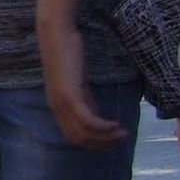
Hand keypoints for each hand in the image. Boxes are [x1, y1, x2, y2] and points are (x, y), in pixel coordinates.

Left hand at [39, 22, 129, 150]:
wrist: (57, 35)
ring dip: (106, 138)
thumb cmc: (68, 55)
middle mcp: (56, 108)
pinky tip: (115, 125)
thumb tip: (99, 118)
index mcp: (57, 107)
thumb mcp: (79, 84)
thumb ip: (86, 101)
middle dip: (102, 144)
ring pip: (84, 133)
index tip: (113, 142)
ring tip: (124, 134)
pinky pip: (87, 120)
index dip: (94, 144)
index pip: (74, 137)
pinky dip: (103, 127)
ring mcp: (61, 102)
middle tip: (122, 140)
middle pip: (79, 139)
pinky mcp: (69, 95)